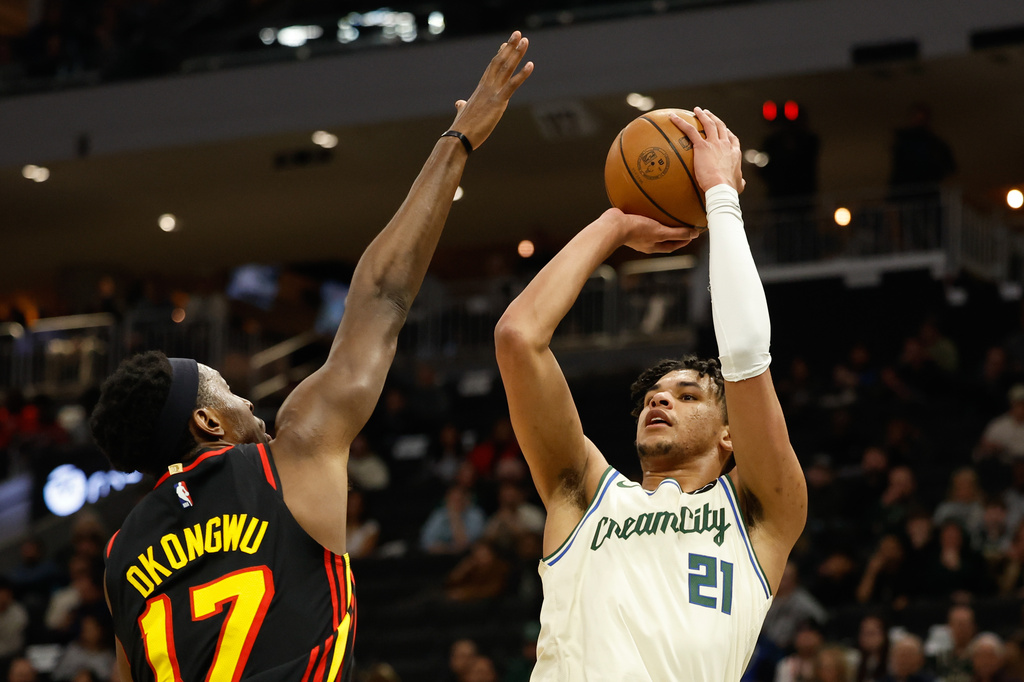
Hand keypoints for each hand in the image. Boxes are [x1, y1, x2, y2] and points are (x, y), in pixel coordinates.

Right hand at [449, 31, 533, 148]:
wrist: (459, 137)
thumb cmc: (462, 128)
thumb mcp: (463, 113)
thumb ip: (462, 105)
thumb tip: (459, 103)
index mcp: (480, 89)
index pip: (492, 68)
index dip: (500, 55)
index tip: (506, 44)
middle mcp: (487, 87)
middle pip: (500, 62)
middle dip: (510, 47)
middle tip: (518, 34)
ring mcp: (492, 93)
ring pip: (506, 68)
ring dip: (517, 53)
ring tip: (525, 40)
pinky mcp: (498, 102)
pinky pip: (512, 85)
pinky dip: (522, 74)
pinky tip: (531, 64)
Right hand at [597, 208, 698, 253]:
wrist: (613, 226)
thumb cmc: (635, 232)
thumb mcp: (660, 232)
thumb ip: (677, 233)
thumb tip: (694, 234)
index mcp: (652, 246)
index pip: (672, 246)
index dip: (683, 241)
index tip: (692, 234)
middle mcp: (645, 241)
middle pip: (663, 237)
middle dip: (673, 232)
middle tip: (682, 222)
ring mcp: (636, 231)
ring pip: (652, 226)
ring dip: (660, 220)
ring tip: (667, 210)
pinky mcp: (629, 221)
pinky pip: (642, 215)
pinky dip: (648, 210)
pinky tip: (651, 200)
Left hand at [669, 107, 743, 193]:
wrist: (722, 188)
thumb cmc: (729, 189)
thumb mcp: (738, 185)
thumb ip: (740, 182)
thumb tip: (742, 184)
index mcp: (734, 153)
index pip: (732, 139)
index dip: (727, 132)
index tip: (724, 129)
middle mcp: (726, 145)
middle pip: (720, 126)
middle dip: (713, 118)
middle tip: (707, 113)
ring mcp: (714, 143)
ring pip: (708, 124)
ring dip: (702, 115)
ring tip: (697, 110)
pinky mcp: (702, 146)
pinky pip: (690, 130)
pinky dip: (681, 122)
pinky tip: (672, 117)